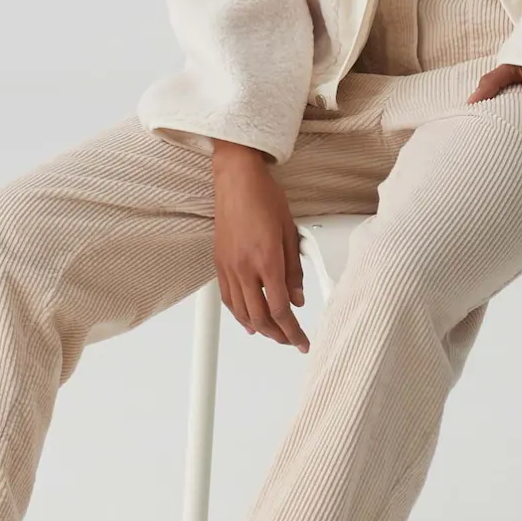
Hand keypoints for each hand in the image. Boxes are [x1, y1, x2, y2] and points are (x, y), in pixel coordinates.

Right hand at [211, 151, 310, 352]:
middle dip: (277, 335)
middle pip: (260, 317)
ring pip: (241, 312)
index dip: (293, 332)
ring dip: (259, 328)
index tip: (302, 342)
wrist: (237, 178)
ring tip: (273, 333)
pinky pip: (227, 298)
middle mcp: (245, 268)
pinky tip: (247, 319)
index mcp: (267, 261)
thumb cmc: (264, 197)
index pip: (281, 310)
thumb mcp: (291, 232)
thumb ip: (294, 270)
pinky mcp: (219, 262)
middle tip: (291, 340)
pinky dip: (238, 314)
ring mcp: (229, 267)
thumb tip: (298, 298)